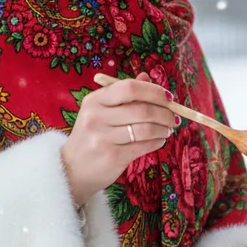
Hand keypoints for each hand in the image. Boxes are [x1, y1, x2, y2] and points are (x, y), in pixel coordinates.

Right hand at [60, 72, 176, 207]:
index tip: (168, 98)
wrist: (72, 169)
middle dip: (165, 113)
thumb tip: (147, 76)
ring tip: (167, 130)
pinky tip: (159, 140)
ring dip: (163, 129)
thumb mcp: (101, 111)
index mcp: (94, 100)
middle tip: (174, 118)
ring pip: (146, 128)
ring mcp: (103, 138)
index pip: (129, 87)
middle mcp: (96, 117)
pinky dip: (157, 142)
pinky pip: (144, 145)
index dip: (154, 91)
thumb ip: (124, 94)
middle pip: (142, 109)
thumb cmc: (91, 136)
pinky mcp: (112, 156)